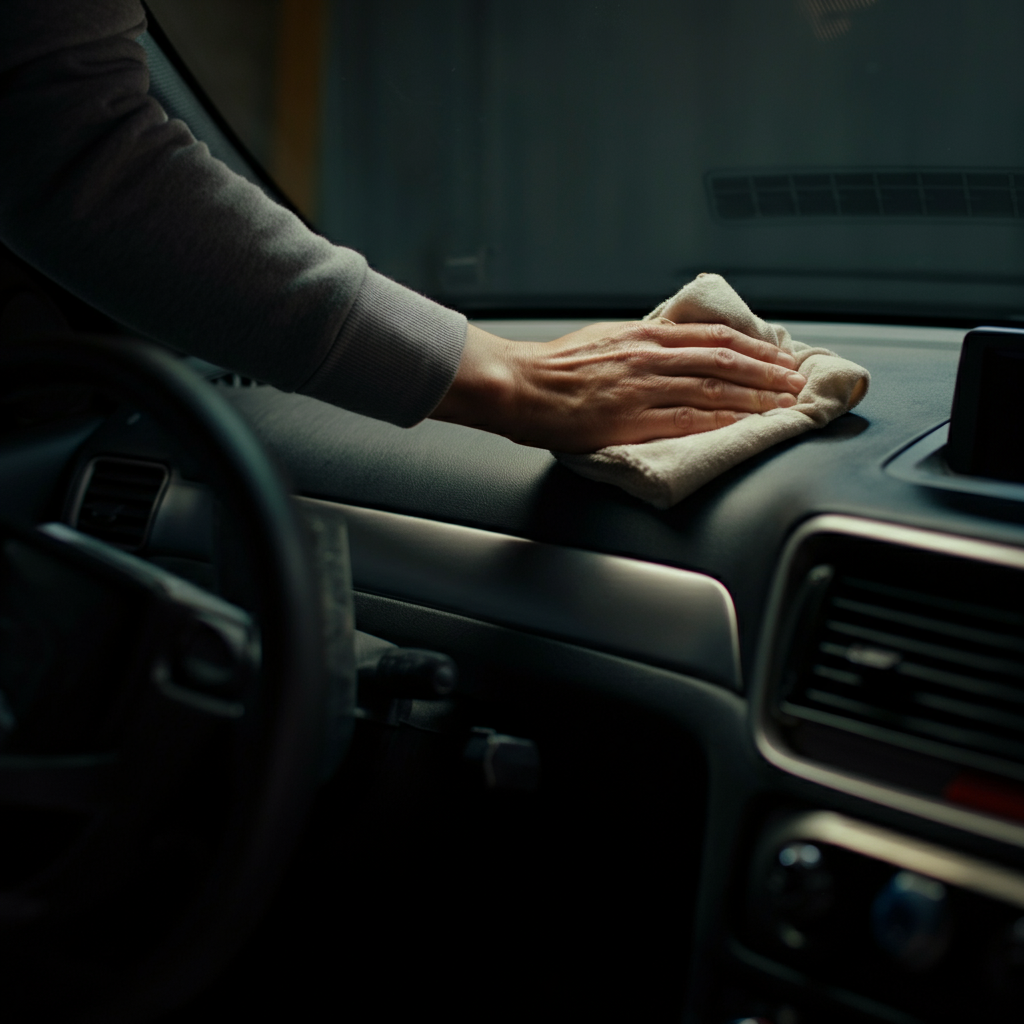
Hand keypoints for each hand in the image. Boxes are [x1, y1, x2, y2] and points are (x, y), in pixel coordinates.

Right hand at [431, 320, 805, 452]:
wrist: (519, 384)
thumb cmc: (554, 366)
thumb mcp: (605, 338)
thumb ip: (642, 342)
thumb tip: (672, 344)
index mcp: (646, 336)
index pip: (715, 338)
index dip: (754, 347)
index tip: (778, 356)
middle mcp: (652, 356)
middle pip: (725, 362)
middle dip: (767, 373)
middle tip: (796, 383)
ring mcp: (645, 388)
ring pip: (715, 390)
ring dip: (755, 398)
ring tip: (782, 406)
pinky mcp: (633, 419)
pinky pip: (689, 419)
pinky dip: (722, 422)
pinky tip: (743, 426)